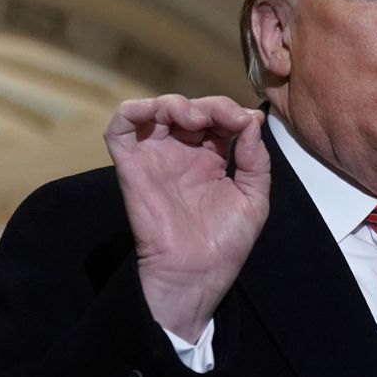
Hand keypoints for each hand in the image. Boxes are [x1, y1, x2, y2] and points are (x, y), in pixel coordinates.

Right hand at [103, 95, 270, 341]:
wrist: (196, 272)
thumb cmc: (224, 243)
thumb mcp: (254, 198)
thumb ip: (255, 160)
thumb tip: (252, 121)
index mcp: (209, 158)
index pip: (216, 118)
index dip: (230, 112)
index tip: (246, 122)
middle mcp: (180, 152)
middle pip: (188, 109)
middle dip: (211, 106)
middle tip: (226, 119)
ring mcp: (154, 156)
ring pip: (155, 110)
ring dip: (175, 104)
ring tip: (196, 119)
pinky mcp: (131, 164)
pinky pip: (120, 128)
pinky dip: (133, 110)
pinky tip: (155, 112)